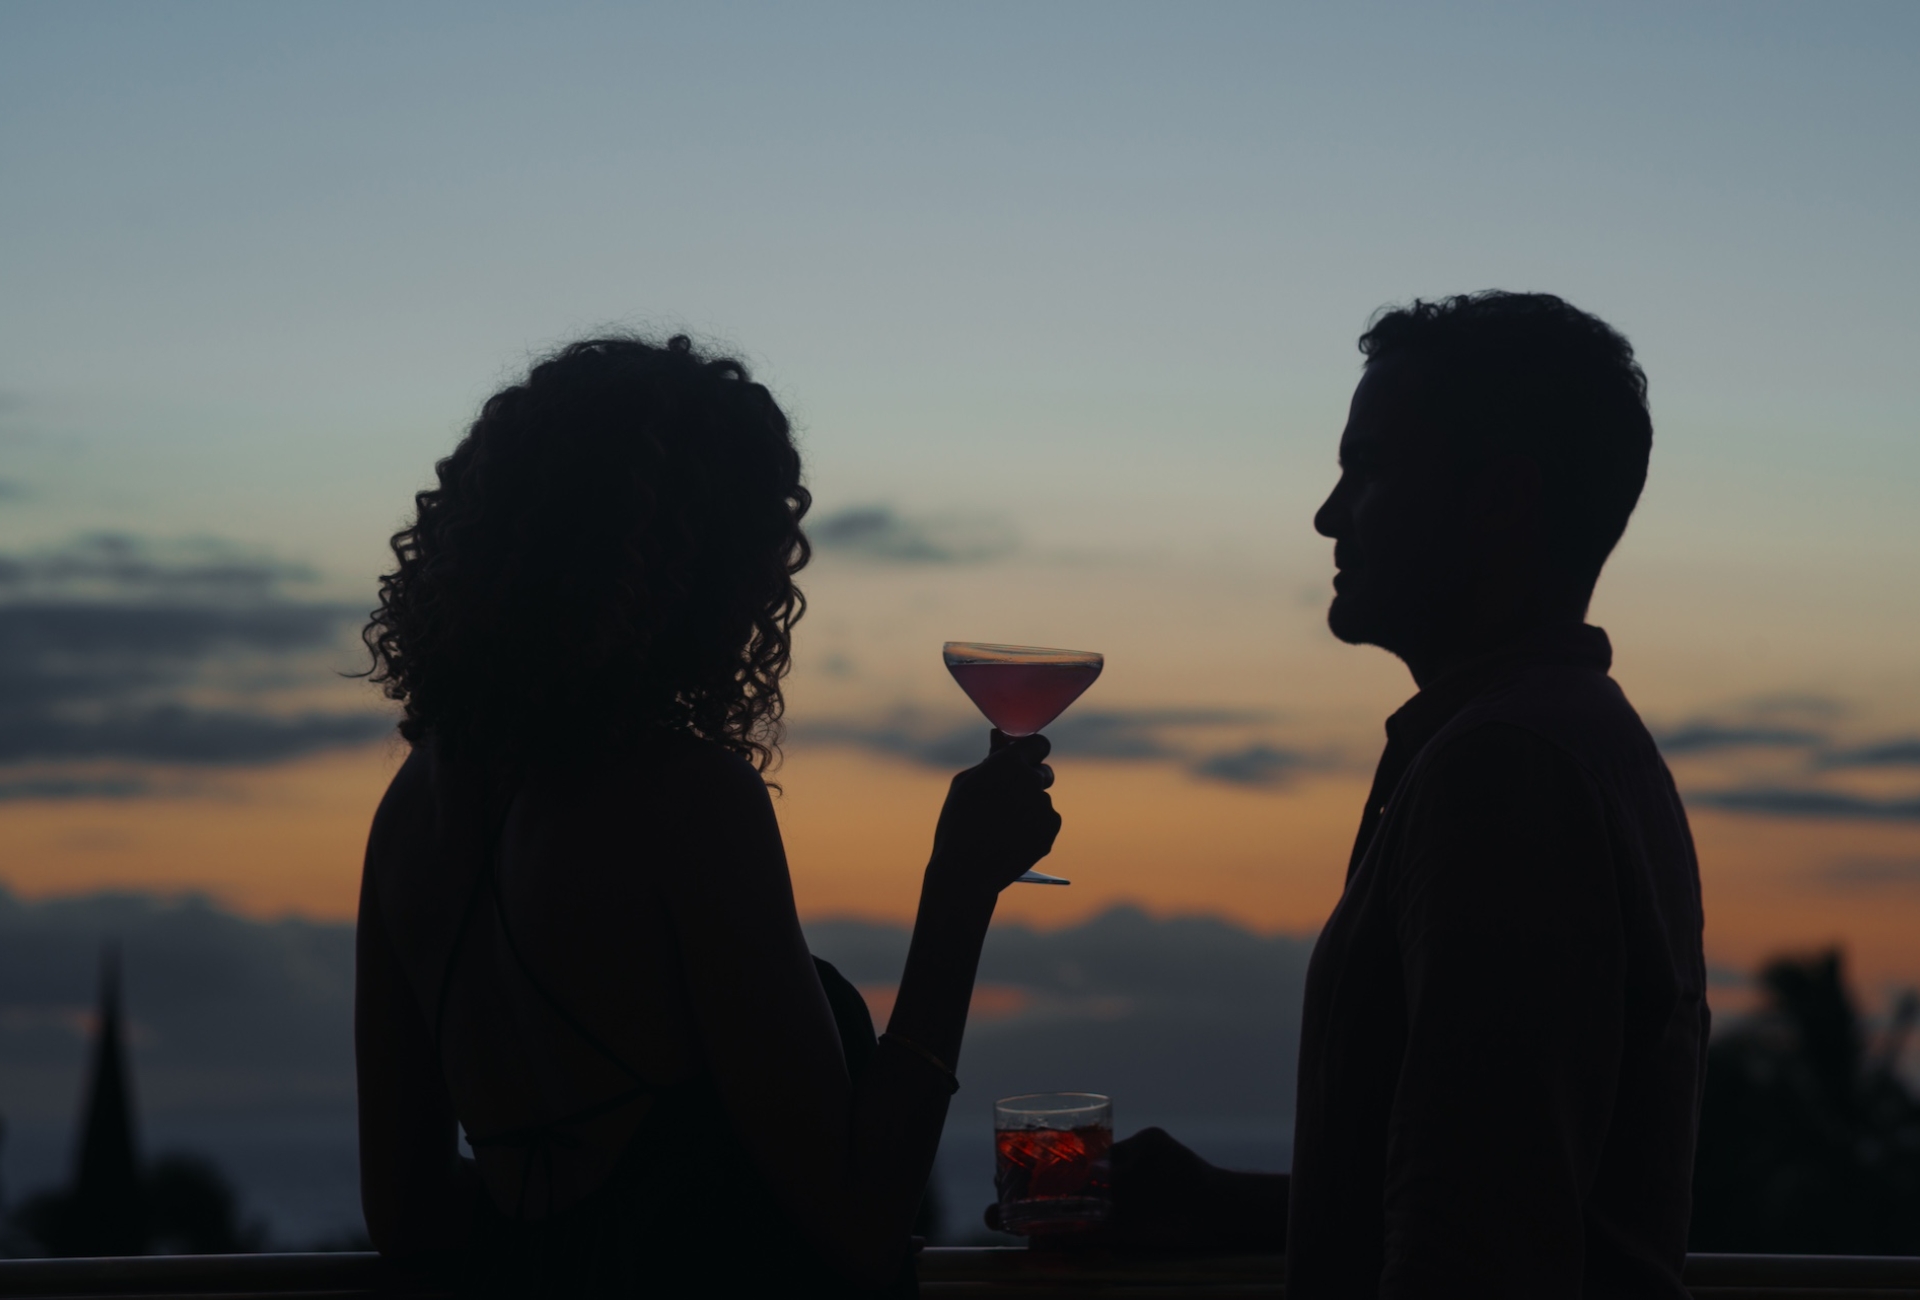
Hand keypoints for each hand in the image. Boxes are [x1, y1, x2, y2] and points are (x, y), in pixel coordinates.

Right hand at [927, 732, 1061, 893]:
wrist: (965, 870)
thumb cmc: (957, 822)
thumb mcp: (965, 784)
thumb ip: (989, 759)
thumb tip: (1000, 738)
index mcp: (1009, 763)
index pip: (1039, 744)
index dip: (1032, 752)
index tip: (1027, 759)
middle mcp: (1031, 780)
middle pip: (1044, 773)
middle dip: (1032, 781)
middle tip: (1011, 798)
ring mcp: (1044, 806)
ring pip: (1042, 801)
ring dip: (1029, 809)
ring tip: (1003, 829)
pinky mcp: (1051, 829)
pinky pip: (1046, 822)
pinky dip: (1034, 829)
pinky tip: (1013, 840)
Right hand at [983, 1128, 1285, 1252]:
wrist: (1211, 1209)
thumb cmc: (1181, 1171)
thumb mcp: (1150, 1152)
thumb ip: (1120, 1164)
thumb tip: (1089, 1173)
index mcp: (1098, 1162)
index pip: (1051, 1161)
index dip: (1023, 1165)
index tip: (1001, 1168)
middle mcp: (1091, 1189)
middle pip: (1042, 1192)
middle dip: (1013, 1196)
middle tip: (995, 1201)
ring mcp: (1096, 1216)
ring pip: (1050, 1219)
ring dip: (1023, 1222)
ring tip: (999, 1219)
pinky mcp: (1108, 1241)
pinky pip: (1071, 1243)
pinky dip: (1050, 1244)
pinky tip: (1032, 1242)